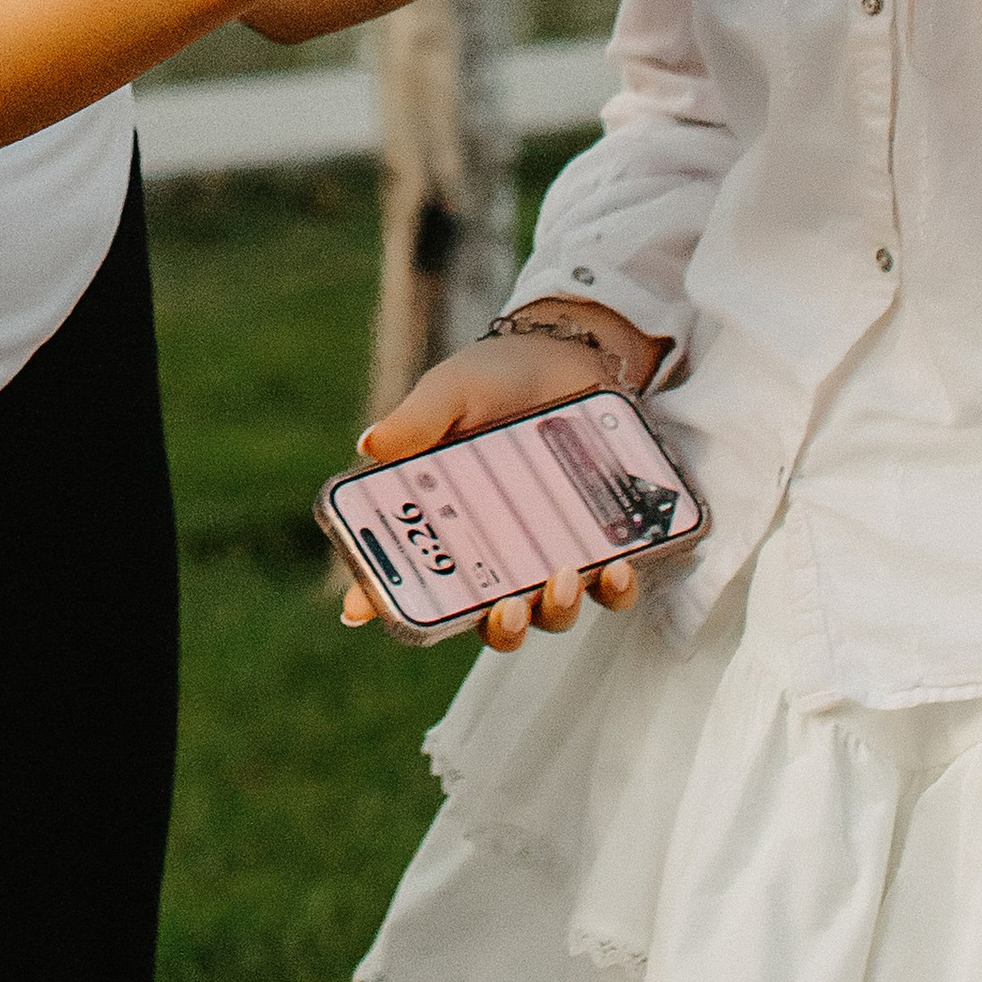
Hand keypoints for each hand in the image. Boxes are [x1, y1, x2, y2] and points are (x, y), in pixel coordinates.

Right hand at [336, 324, 651, 652]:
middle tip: (506, 608)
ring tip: (565, 578)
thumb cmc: (497, 377)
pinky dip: (615, 590)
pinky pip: (611, 588)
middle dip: (499, 628)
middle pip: (488, 619)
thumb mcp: (452, 391)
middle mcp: (495, 552)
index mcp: (447, 524)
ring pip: (550, 614)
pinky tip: (617, 566)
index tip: (365, 609)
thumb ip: (417, 420)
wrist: (570, 353)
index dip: (381, 601)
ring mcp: (549, 553)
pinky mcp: (602, 542)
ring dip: (556, 611)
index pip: (408, 574)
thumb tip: (369, 443)